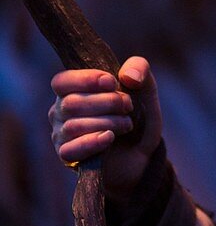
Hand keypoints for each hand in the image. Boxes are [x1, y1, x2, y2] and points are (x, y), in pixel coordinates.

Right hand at [49, 57, 162, 200]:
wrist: (143, 153)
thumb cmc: (137, 115)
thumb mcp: (145, 88)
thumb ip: (139, 68)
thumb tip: (127, 75)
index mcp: (73, 89)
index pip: (61, 82)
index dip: (85, 80)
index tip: (112, 83)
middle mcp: (61, 111)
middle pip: (71, 103)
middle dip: (106, 102)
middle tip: (128, 106)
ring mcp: (62, 135)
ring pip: (73, 126)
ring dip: (107, 122)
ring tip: (126, 124)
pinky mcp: (68, 157)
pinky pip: (71, 150)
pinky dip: (93, 142)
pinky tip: (110, 137)